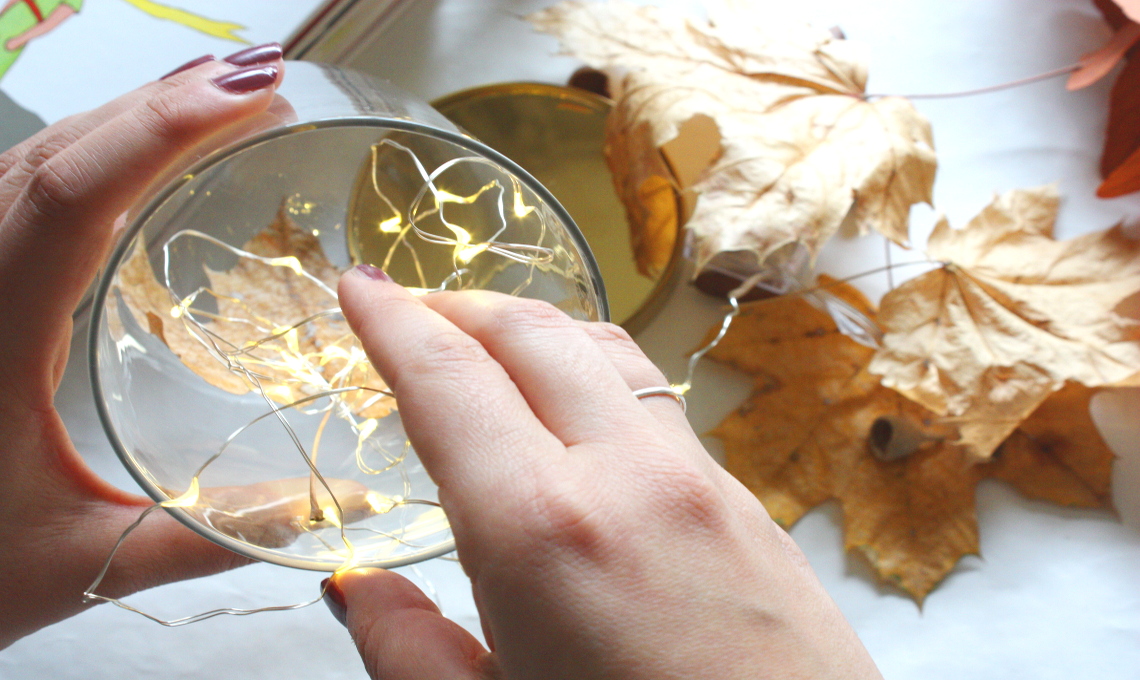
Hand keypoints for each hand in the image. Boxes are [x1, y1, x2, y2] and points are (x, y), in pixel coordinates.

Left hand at [0, 49, 283, 647]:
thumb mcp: (81, 559)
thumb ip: (208, 532)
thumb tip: (336, 510)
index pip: (74, 195)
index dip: (164, 128)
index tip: (251, 94)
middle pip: (56, 154)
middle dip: (161, 103)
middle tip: (259, 81)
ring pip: (34, 163)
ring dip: (126, 118)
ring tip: (218, 98)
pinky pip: (22, 195)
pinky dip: (94, 156)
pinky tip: (142, 158)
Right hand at [332, 266, 882, 679]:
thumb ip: (409, 652)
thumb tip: (361, 592)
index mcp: (543, 532)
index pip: (449, 380)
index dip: (391, 323)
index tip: (358, 287)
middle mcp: (631, 478)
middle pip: (534, 334)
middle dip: (459, 305)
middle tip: (409, 309)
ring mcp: (703, 482)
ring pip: (608, 351)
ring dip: (535, 329)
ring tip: (488, 345)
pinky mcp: (750, 505)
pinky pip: (658, 403)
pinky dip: (598, 376)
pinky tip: (578, 415)